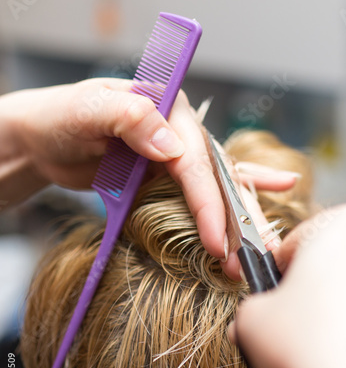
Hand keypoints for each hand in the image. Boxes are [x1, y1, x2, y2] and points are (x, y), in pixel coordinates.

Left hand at [4, 78, 296, 277]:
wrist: (45, 139)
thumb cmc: (60, 119)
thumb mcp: (86, 111)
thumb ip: (128, 117)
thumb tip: (170, 147)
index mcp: (168, 108)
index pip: (197, 160)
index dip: (209, 202)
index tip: (218, 241)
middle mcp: (181, 129)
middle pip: (217, 177)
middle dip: (232, 220)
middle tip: (245, 259)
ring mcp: (177, 152)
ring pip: (219, 187)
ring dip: (239, 220)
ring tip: (260, 250)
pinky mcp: (170, 173)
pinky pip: (207, 187)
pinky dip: (238, 192)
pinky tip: (277, 187)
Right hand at [230, 205, 345, 367]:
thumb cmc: (316, 351)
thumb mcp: (251, 321)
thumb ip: (248, 311)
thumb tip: (255, 320)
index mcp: (342, 224)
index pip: (293, 243)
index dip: (274, 276)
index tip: (268, 300)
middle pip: (323, 274)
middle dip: (297, 310)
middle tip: (278, 338)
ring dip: (318, 329)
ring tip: (295, 366)